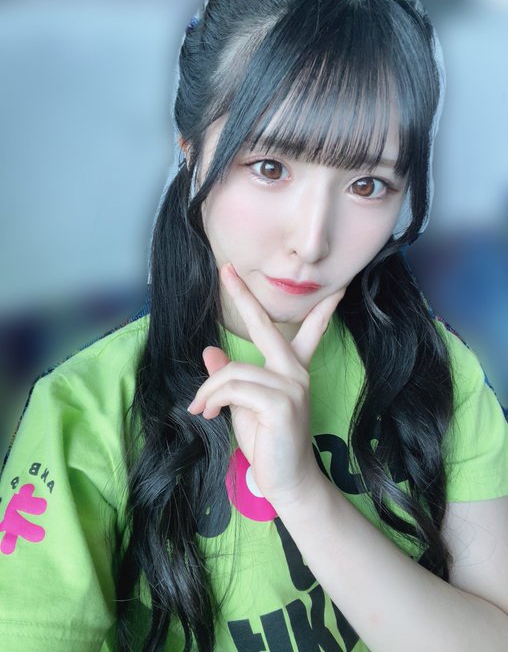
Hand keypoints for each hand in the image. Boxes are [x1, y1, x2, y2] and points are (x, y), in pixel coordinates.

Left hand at [188, 263, 343, 508]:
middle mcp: (295, 372)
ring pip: (233, 371)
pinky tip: (209, 413)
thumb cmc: (267, 443)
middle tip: (226, 270)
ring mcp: (291, 385)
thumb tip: (210, 351)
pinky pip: (234, 387)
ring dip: (209, 391)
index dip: (317, 308)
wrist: (287, 482)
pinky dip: (213, 399)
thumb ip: (230, 378)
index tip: (335, 288)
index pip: (307, 330)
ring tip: (202, 409)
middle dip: (244, 296)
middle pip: (264, 326)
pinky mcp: (281, 402)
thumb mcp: (243, 405)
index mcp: (292, 369)